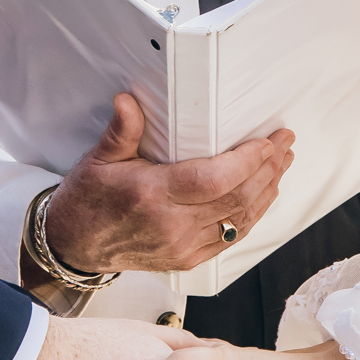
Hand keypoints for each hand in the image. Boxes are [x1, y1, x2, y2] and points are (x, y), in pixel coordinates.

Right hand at [32, 94, 292, 279]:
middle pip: (235, 199)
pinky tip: (263, 194)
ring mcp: (182, 247)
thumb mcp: (99, 159)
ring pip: (239, 220)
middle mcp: (171, 226)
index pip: (212, 180)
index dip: (247, 161)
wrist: (74, 246)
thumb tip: (128, 100)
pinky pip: (230, 238)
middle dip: (268, 169)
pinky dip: (252, 215)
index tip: (268, 141)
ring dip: (267, 190)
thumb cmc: (87, 200)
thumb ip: (122, 130)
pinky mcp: (187, 259)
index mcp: (150, 196)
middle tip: (285, 142)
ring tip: (283, 163)